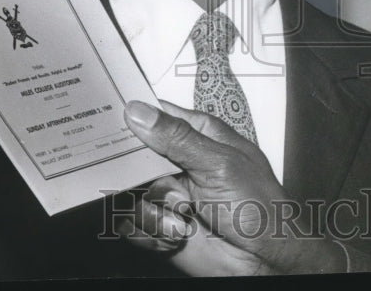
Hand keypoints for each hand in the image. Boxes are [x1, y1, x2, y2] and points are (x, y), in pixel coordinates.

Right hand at [123, 100, 346, 274]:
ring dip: (153, 211)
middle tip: (161, 186)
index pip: (156, 115)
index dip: (131, 115)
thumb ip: (177, 138)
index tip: (108, 118)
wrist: (262, 260)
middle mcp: (178, 162)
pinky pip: (131, 224)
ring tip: (184, 218)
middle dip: (136, 173)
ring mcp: (168, 194)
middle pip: (133, 155)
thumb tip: (138, 110)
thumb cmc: (257, 205)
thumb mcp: (219, 163)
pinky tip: (176, 237)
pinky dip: (151, 233)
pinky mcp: (159, 225)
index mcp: (198, 135)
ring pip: (130, 193)